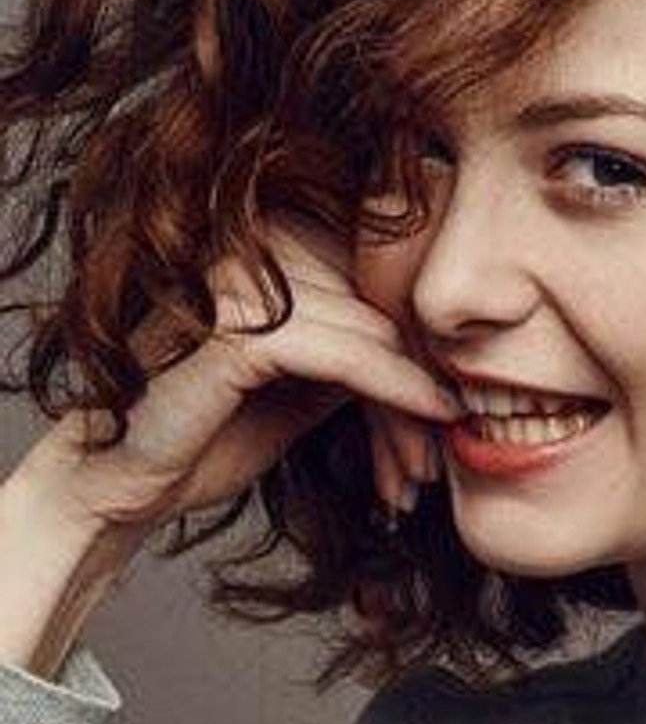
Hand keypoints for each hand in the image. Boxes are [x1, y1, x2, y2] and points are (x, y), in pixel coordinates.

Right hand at [23, 208, 462, 537]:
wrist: (121, 481)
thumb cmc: (205, 432)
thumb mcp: (303, 384)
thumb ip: (358, 347)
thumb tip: (439, 346)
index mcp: (266, 241)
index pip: (376, 280)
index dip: (419, 349)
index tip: (446, 413)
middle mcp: (253, 242)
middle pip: (382, 304)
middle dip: (422, 380)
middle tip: (442, 451)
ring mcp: (241, 279)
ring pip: (376, 332)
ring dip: (414, 402)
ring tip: (427, 463)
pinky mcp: (239, 328)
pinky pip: (350, 355)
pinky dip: (400, 391)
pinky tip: (434, 417)